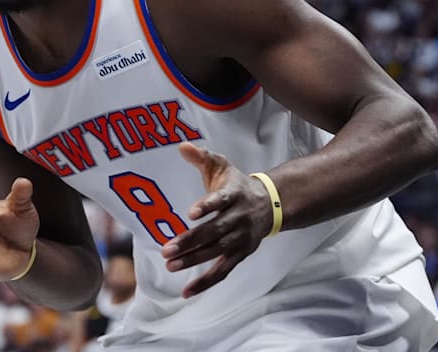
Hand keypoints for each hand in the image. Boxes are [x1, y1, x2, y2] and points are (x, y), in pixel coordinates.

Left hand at [161, 142, 272, 297]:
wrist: (270, 203)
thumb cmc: (237, 185)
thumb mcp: (222, 167)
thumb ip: (202, 157)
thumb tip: (182, 145)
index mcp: (234, 194)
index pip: (220, 200)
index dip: (207, 206)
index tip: (191, 212)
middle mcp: (238, 218)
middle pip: (214, 232)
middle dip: (190, 241)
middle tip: (167, 249)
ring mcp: (240, 239)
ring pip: (216, 252)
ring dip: (193, 260)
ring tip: (170, 265)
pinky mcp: (240, 254)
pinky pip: (223, 271)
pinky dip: (205, 282)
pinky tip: (186, 291)